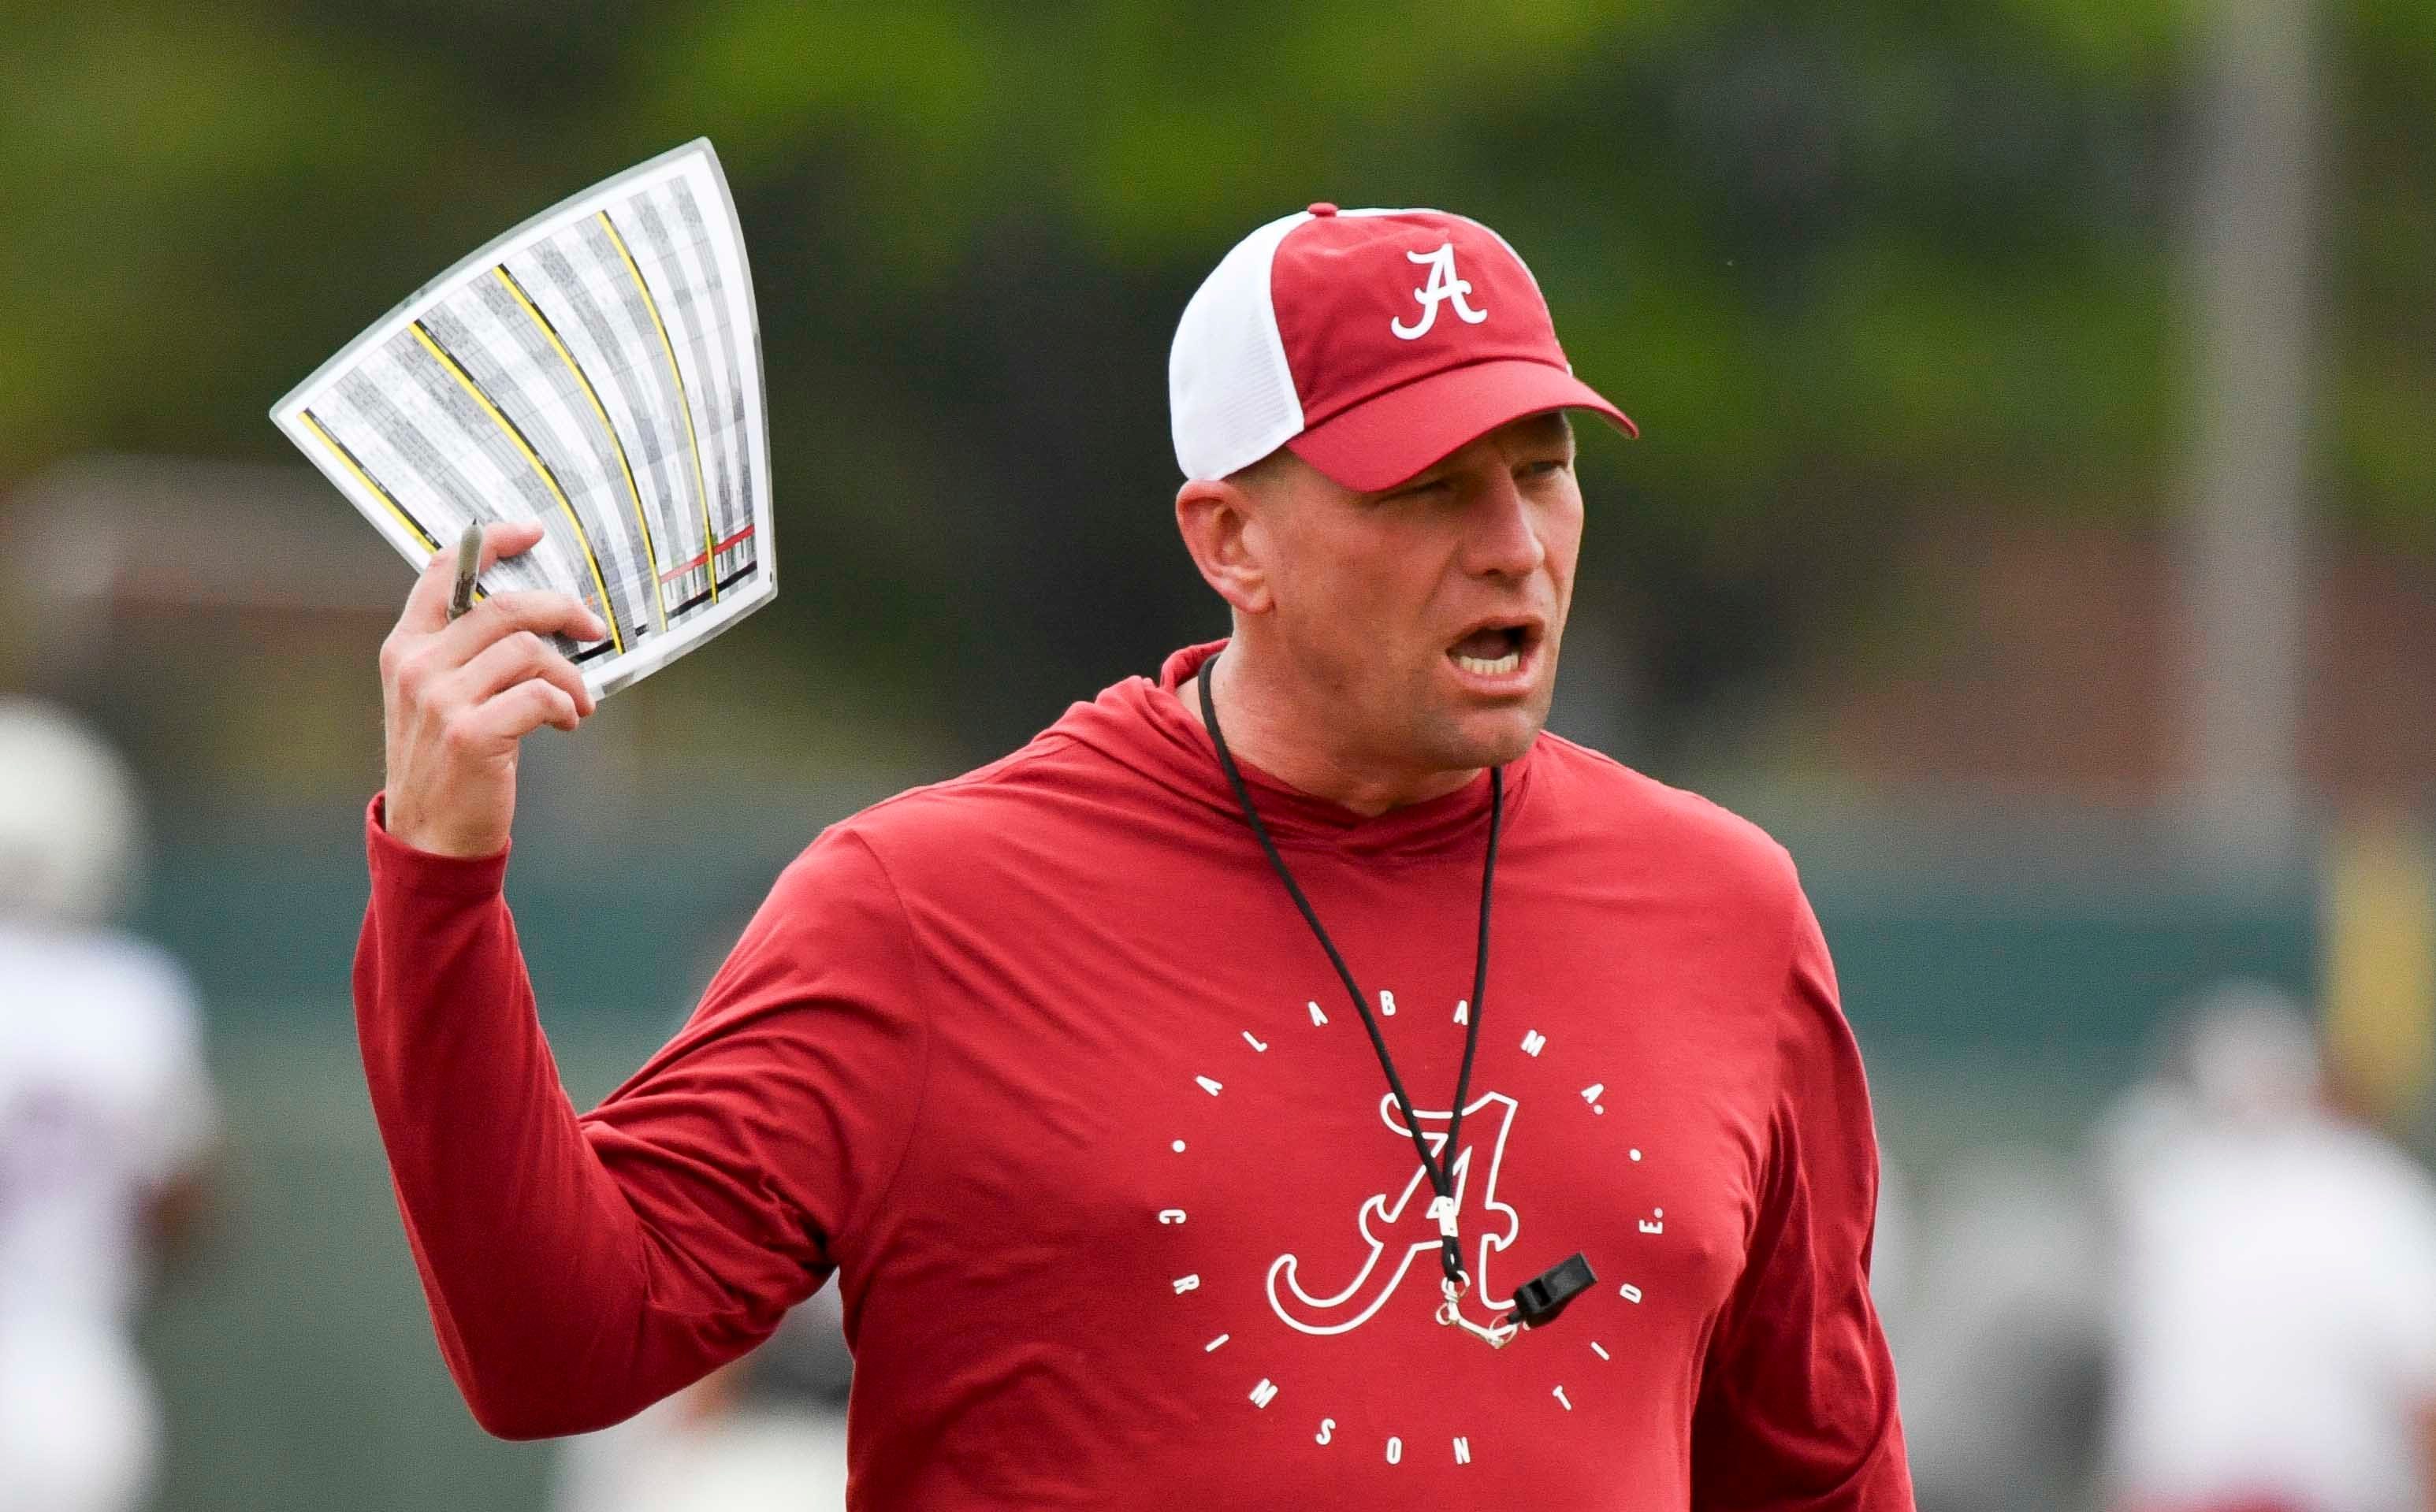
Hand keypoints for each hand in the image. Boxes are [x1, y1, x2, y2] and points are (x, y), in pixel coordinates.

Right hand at [379, 521, 606, 856]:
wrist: (430, 837)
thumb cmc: (449, 763)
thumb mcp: (440, 698)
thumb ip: (467, 654)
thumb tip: (538, 616)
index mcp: (406, 647)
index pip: (439, 572)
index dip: (490, 542)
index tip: (532, 532)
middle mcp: (416, 666)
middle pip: (505, 607)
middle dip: (562, 611)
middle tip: (592, 628)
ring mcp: (440, 699)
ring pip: (530, 651)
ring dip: (570, 675)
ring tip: (580, 702)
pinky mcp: (470, 733)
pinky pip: (540, 695)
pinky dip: (566, 705)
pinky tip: (568, 722)